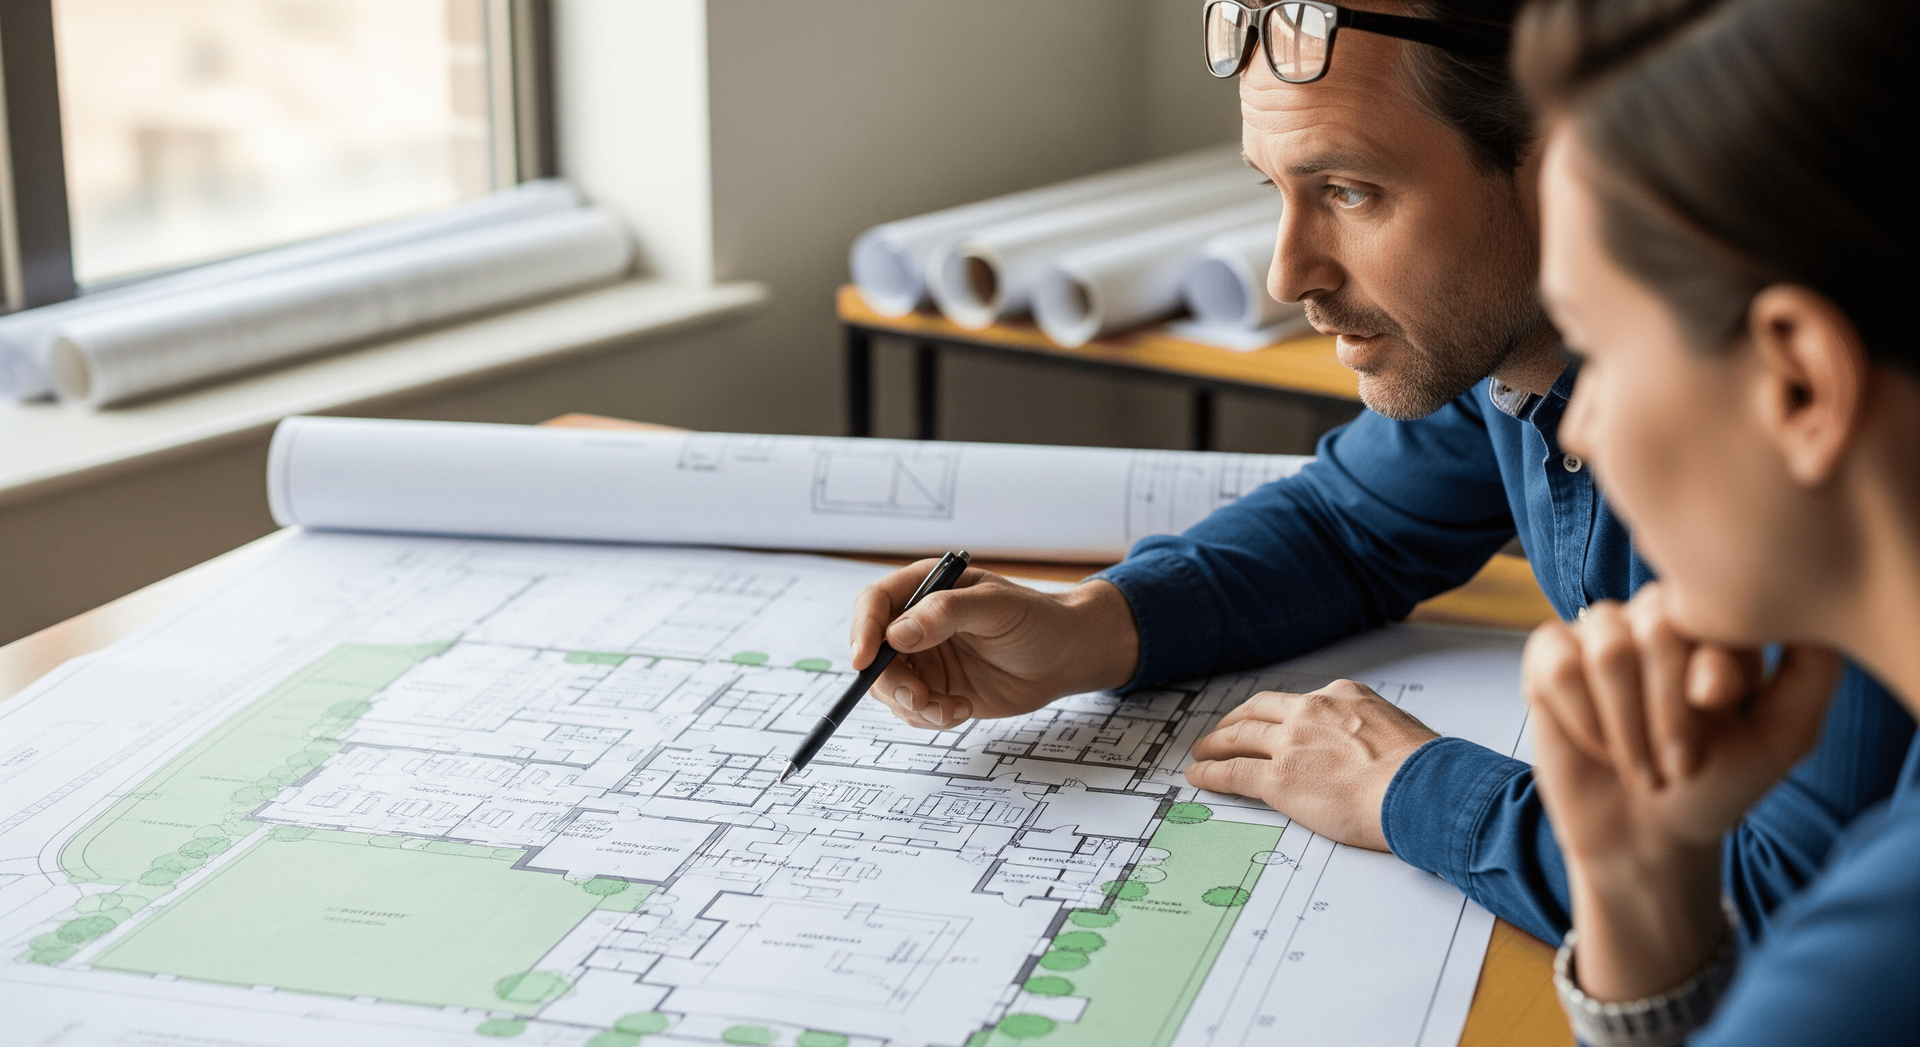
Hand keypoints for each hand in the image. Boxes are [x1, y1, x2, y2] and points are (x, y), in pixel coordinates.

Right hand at [850, 562, 1139, 729]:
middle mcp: (916, 624)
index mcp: (924, 589)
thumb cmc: (1036, 619)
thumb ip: (945, 613)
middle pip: (874, 654)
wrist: (1065, 656)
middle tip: (920, 698)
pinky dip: (929, 717)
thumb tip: (897, 634)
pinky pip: (912, 710)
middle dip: (891, 681)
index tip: (863, 661)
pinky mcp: (937, 689)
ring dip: (913, 705)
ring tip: (951, 708)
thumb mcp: (995, 607)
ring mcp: (925, 659)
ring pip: (889, 688)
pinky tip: (961, 710)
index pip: (874, 604)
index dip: (863, 631)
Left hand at [1183, 679, 1438, 849]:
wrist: (1422, 790)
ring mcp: (1291, 743)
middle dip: (1236, 721)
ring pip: (1240, 738)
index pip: (1298, 701)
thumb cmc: (1424, 770)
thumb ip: (1373, 733)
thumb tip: (1373, 752)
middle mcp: (1312, 712)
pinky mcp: (1278, 779)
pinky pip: (1233, 772)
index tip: (1266, 719)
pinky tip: (1200, 775)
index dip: (1275, 712)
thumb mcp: (1399, 730)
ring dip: (1215, 745)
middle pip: (1259, 711)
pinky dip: (1211, 772)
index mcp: (1344, 696)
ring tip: (1203, 753)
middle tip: (1223, 732)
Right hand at [1522, 583, 1842, 999]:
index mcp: (1709, 624)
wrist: (1647, 836)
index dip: (1715, 675)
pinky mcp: (1547, 658)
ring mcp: (1597, 634)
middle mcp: (1652, 617)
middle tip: (1680, 764)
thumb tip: (1804, 609)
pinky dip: (1581, 717)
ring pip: (1608, 648)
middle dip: (1669, 712)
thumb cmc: (1716, 784)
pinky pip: (1557, 663)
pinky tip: (1595, 744)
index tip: (1719, 721)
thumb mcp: (1783, 734)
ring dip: (1626, 725)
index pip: (1711, 613)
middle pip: (1658, 628)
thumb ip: (1810, 670)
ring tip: (1639, 765)